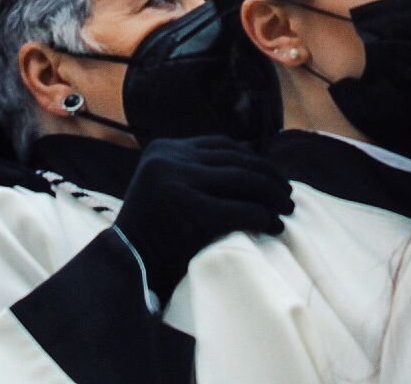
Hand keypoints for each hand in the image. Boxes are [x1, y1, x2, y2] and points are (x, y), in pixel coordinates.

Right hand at [114, 136, 293, 303]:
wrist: (123, 265)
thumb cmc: (153, 232)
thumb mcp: (170, 186)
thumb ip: (199, 170)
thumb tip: (252, 153)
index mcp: (163, 148)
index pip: (221, 145)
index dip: (253, 158)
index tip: (273, 175)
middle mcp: (168, 157)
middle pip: (235, 159)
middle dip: (268, 176)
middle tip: (288, 194)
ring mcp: (175, 179)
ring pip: (241, 179)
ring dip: (271, 194)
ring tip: (287, 209)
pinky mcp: (185, 206)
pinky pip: (237, 208)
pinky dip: (261, 216)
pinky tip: (273, 225)